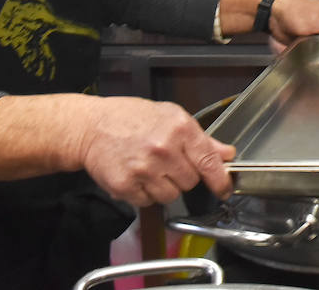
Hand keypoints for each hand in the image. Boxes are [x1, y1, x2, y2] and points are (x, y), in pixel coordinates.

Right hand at [75, 96, 235, 206]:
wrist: (91, 127)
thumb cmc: (131, 118)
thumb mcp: (171, 117)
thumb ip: (201, 140)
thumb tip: (226, 154)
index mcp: (179, 129)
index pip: (208, 161)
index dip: (220, 180)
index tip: (224, 189)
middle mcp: (163, 149)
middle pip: (190, 182)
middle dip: (183, 176)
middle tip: (167, 162)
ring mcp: (144, 169)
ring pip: (171, 196)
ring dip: (164, 187)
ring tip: (150, 168)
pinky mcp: (125, 185)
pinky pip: (148, 202)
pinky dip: (145, 194)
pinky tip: (137, 176)